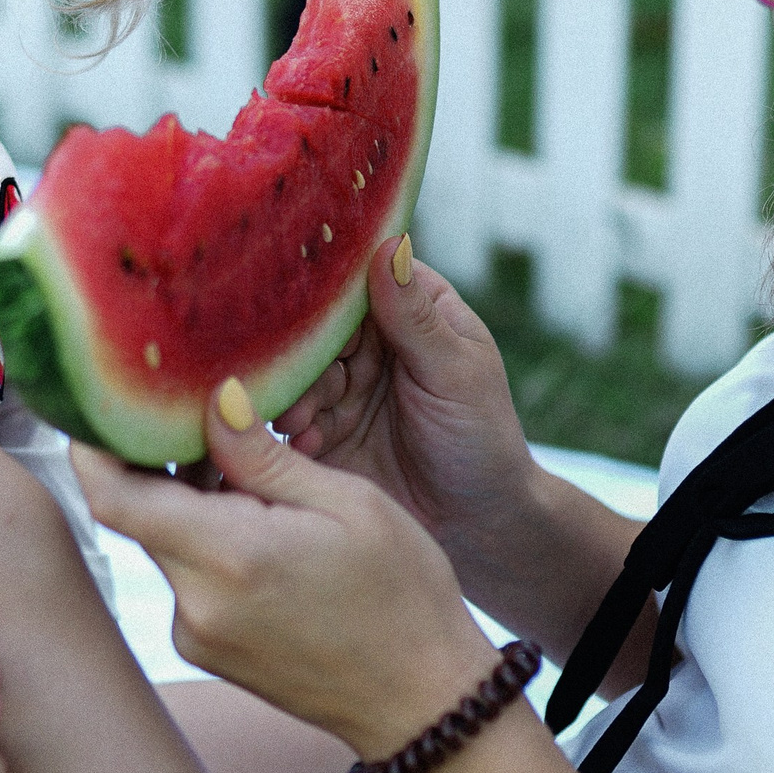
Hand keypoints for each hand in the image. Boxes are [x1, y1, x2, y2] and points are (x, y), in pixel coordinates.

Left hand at [74, 400, 502, 762]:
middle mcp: (195, 603)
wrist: (421, 701)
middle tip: (207, 415)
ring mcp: (196, 635)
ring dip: (192, 503)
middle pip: (138, 514)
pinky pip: (186, 579)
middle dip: (162, 463)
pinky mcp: (206, 651)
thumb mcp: (348, 503)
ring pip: (165, 543)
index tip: (107, 399)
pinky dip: (209, 543)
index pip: (113, 496)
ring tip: (257, 476)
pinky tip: (266, 530)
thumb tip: (212, 400)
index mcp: (228, 557)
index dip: (94, 444)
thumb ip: (264, 456)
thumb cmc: (401, 595)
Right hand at [274, 237, 537, 564]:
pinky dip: (291, 432)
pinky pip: (290, 423)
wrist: (477, 525)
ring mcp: (341, 389)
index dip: (327, 283)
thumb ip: (415, 319)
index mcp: (410, 309)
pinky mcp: (321, 435)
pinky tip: (302, 445)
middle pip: (317, 325)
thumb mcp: (454, 374)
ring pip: (298, 374)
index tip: (299, 295)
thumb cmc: (483, 438)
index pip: (358, 277)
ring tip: (299, 423)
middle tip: (295, 375)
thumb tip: (390, 247)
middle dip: (301, 349)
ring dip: (293, 395)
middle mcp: (369, 343)